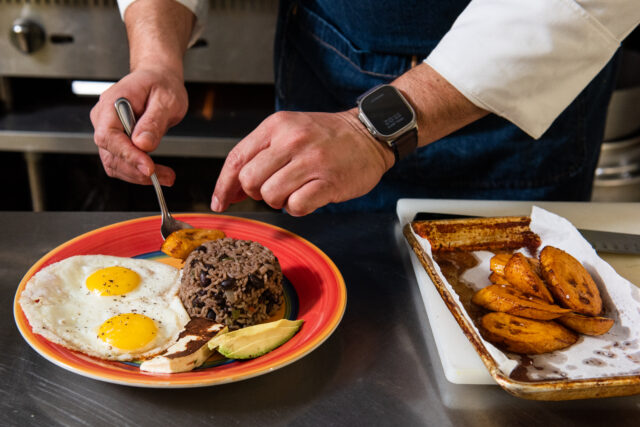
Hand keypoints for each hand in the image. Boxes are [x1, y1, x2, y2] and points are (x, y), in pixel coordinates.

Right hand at [90, 67, 187, 184]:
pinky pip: (122, 162)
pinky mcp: (116, 141)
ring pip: (115, 163)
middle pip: (111, 154)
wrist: (158, 79)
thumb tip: (143, 144)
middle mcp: (104, 118)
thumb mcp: (166, 99)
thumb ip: (154, 121)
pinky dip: (139, 172)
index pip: (109, 136)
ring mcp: (108, 130)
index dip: (127, 155)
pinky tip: (158, 174)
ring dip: (139, 175)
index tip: (148, 167)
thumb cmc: (161, 84)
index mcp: (112, 103)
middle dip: (137, 170)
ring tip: (166, 176)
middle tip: (165, 176)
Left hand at [211, 109, 394, 215]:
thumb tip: (231, 189)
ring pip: (270, 195)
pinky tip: (309, 197)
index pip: (236, 159)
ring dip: (278, 201)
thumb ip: (261, 154)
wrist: (370, 134)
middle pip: (249, 181)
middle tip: (273, 189)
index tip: (219, 202)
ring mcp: (311, 161)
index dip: (223, 185)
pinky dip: (298, 208)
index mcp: (277, 125)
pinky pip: (296, 207)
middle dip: (255, 193)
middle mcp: (292, 140)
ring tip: (295, 191)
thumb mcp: (290, 130)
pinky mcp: (328, 182)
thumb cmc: (327, 136)